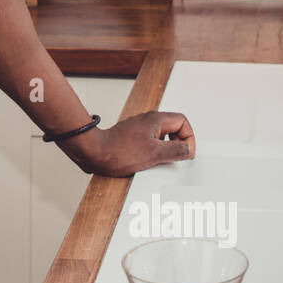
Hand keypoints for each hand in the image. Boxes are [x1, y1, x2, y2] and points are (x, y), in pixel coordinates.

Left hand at [60, 111, 194, 176]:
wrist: (94, 153)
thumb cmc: (118, 151)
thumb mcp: (154, 153)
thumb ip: (176, 150)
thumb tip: (188, 150)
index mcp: (156, 119)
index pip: (182, 122)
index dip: (189, 138)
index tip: (185, 152)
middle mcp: (147, 121)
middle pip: (173, 128)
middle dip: (178, 143)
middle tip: (177, 156)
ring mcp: (138, 129)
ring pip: (162, 136)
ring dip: (166, 148)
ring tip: (163, 161)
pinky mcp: (131, 138)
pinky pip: (150, 142)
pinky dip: (154, 151)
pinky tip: (149, 162)